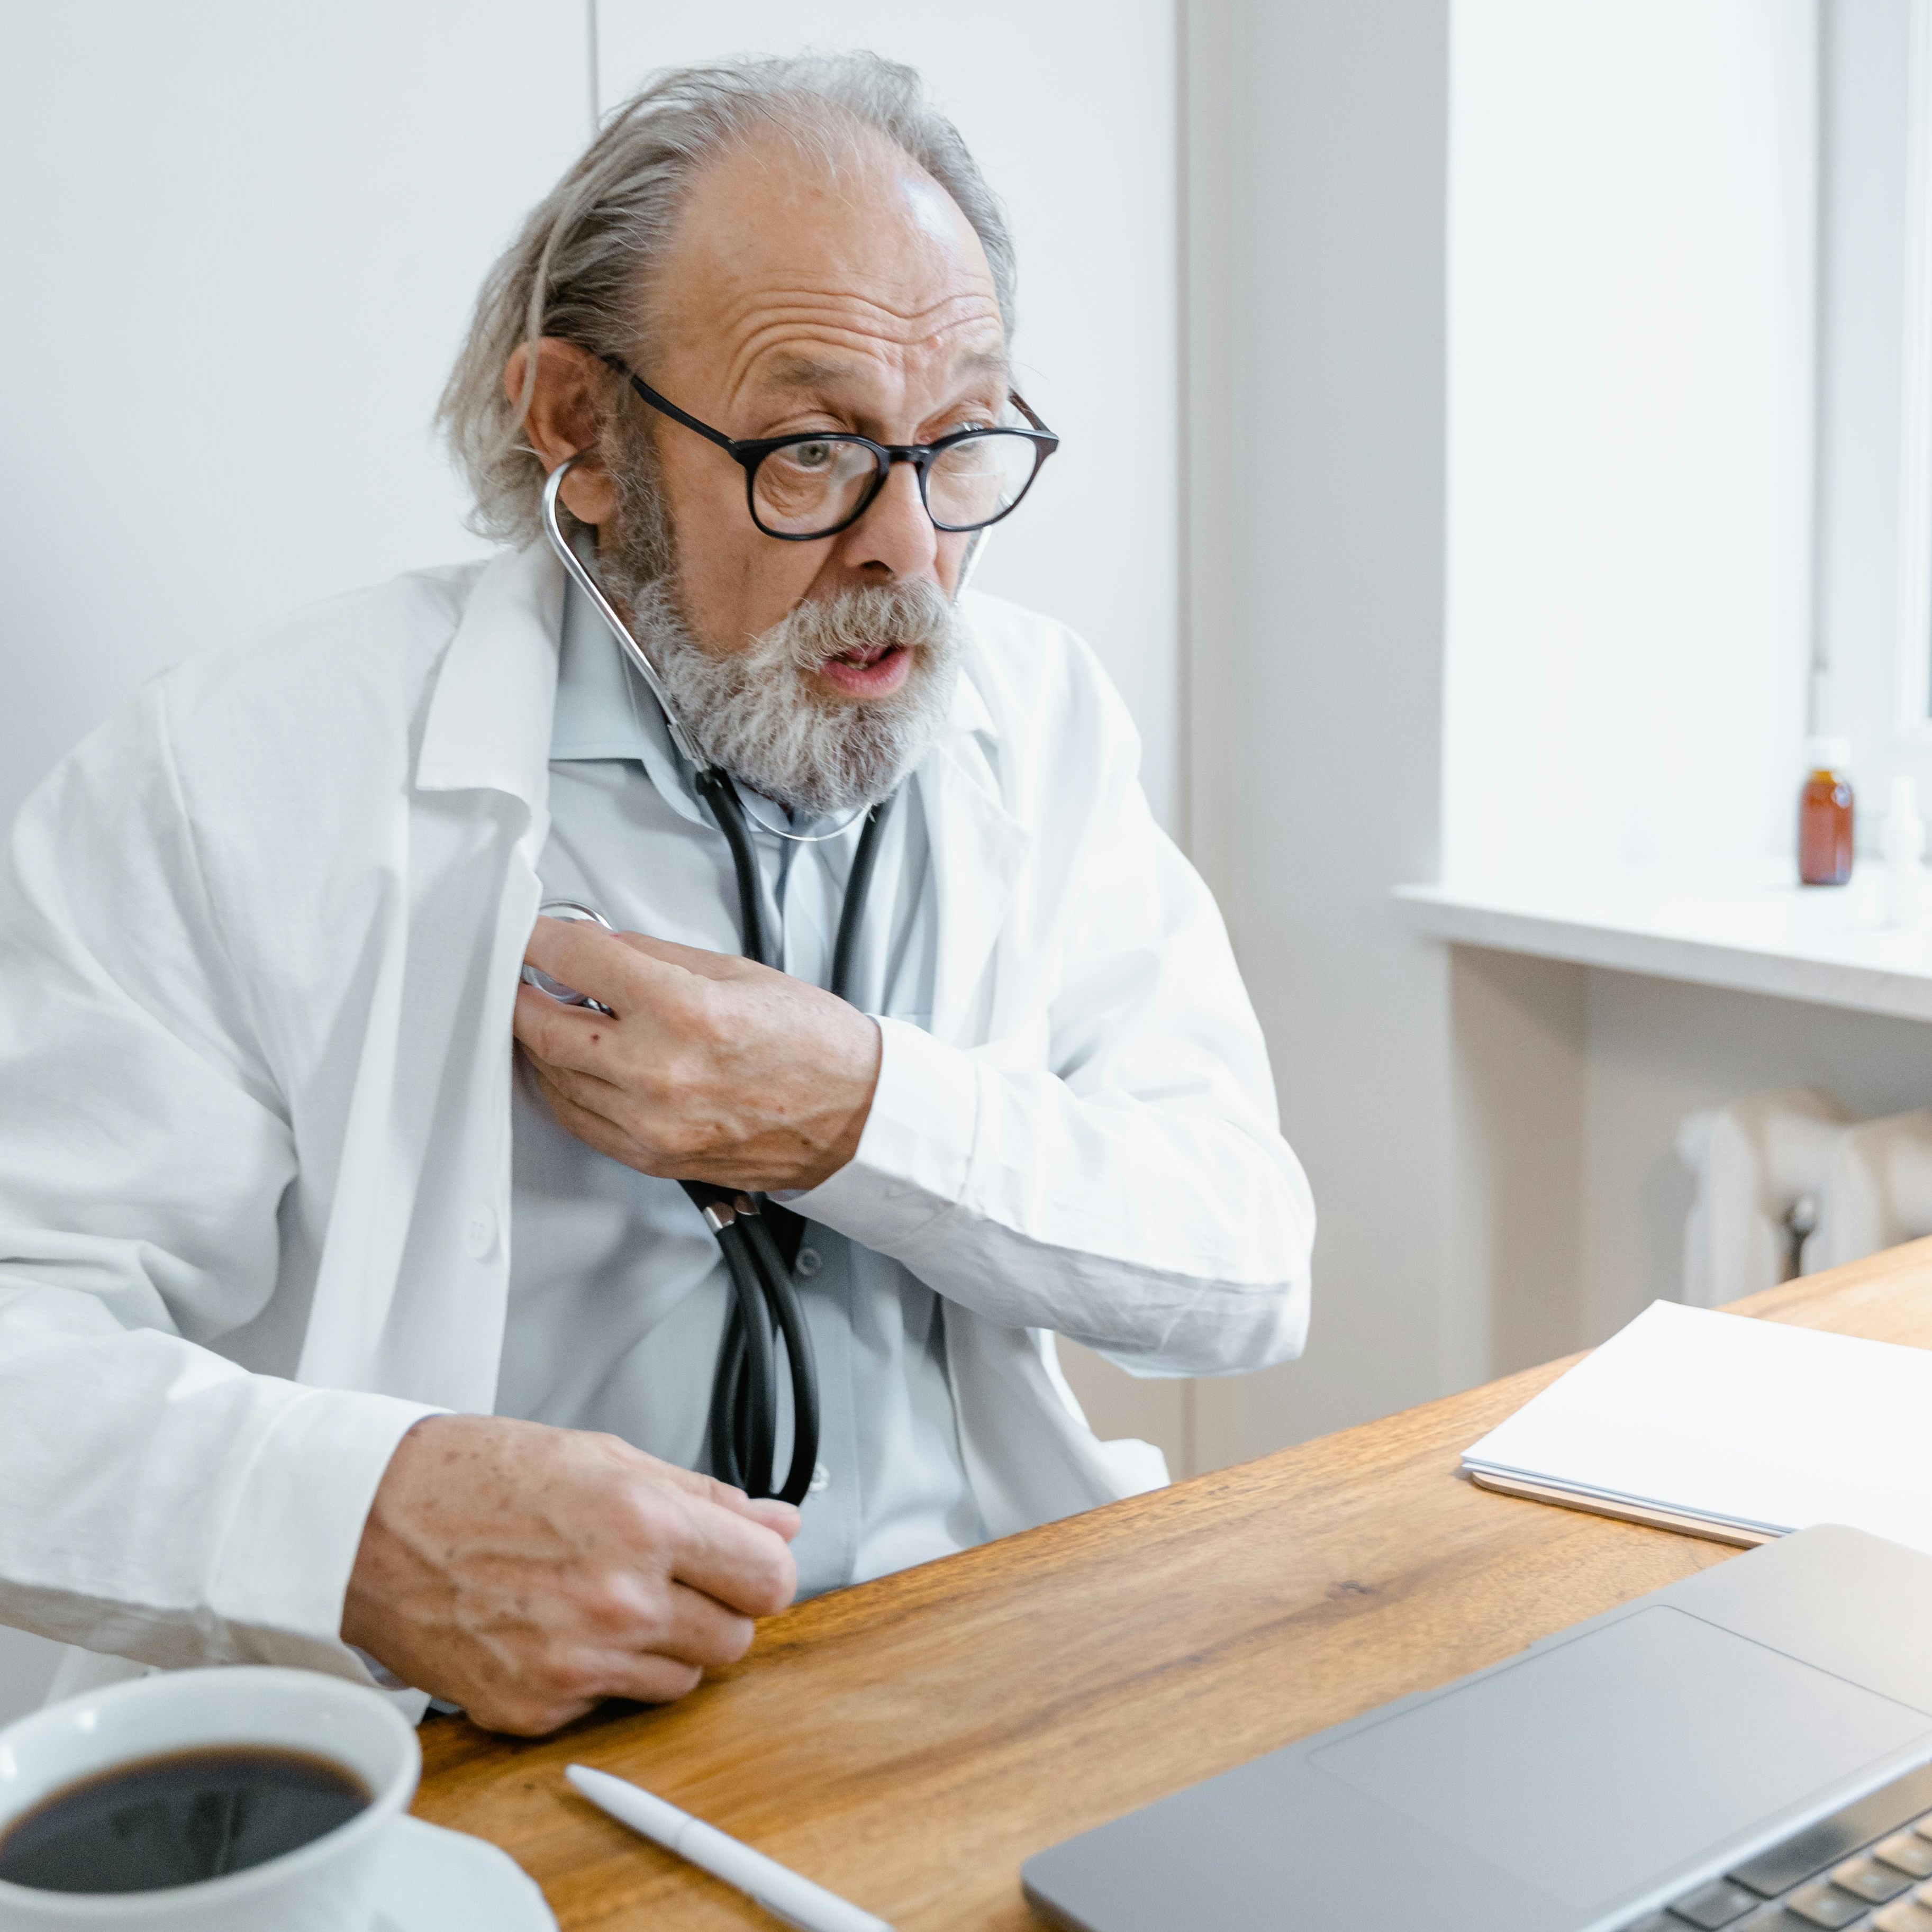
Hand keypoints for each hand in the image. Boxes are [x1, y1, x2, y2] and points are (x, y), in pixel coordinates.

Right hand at [341, 1415, 798, 1735]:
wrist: (371, 1524)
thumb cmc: (479, 1478)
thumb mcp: (606, 1458)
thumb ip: (705, 1498)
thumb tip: (778, 1523)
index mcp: (644, 1524)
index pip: (769, 1578)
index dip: (764, 1571)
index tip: (748, 1565)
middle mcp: (618, 1600)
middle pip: (734, 1638)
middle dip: (715, 1609)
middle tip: (668, 1576)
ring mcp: (576, 1662)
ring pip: (682, 1680)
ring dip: (663, 1646)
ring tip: (605, 1597)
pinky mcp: (536, 1709)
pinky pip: (610, 1705)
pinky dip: (599, 1674)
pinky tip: (557, 1626)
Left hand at [513, 916, 881, 1192]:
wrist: (854, 1116)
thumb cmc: (812, 1045)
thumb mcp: (735, 972)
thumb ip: (655, 956)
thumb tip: (597, 946)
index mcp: (685, 1011)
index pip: (576, 960)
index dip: (538, 939)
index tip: (527, 934)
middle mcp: (660, 1072)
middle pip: (542, 1028)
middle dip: (521, 995)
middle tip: (522, 977)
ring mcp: (651, 1124)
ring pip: (552, 1078)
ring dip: (539, 1043)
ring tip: (553, 1015)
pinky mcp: (651, 1158)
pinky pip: (578, 1120)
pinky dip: (563, 1087)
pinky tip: (574, 1064)